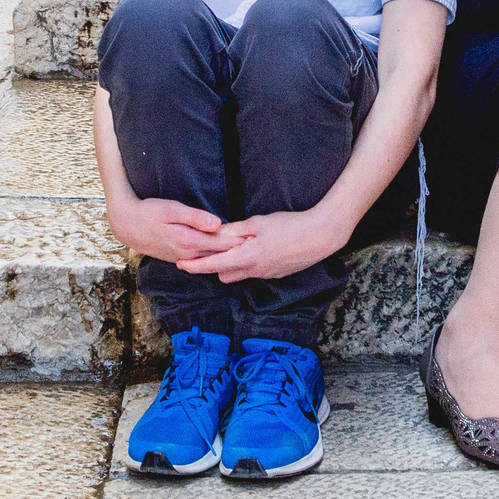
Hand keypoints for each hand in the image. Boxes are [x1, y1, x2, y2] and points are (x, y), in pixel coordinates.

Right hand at [108, 197, 243, 266]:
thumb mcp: (171, 209)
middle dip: (237, 250)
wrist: (127, 226)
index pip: (221, 243)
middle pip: (218, 254)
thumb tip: (217, 224)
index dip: (239, 240)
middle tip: (258, 246)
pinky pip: (201, 260)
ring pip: (210, 259)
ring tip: (246, 251)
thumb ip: (195, 217)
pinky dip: (214, 257)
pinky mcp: (178, 258)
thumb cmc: (149, 212)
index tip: (256, 237)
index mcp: (189, 241)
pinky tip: (223, 254)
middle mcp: (188, 253)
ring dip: (227, 255)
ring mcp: (183, 257)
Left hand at [174, 207, 347, 282]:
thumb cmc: (289, 226)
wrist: (319, 237)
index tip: (180, 264)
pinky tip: (256, 249)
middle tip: (210, 249)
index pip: (212, 265)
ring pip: (238, 275)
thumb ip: (235, 230)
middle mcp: (253, 271)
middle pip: (222, 274)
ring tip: (234, 247)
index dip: (194, 266)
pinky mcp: (275, 274)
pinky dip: (248, 264)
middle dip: (214, 265)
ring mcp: (265, 275)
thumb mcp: (258, 223)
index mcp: (245, 257)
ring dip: (231, 265)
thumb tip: (216, 233)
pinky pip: (254, 273)